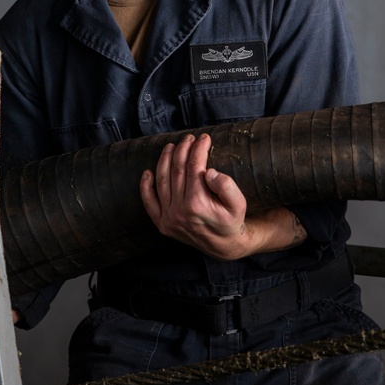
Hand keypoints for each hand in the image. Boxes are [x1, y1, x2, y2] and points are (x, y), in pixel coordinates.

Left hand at [140, 133, 252, 259]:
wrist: (224, 246)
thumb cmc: (232, 221)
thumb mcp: (239, 203)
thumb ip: (227, 186)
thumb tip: (209, 171)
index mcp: (197, 203)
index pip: (194, 167)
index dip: (199, 149)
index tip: (204, 138)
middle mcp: (179, 210)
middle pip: (177, 170)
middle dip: (183, 149)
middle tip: (189, 138)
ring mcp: (168, 218)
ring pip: (162, 180)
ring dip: (165, 159)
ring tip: (172, 146)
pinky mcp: (162, 224)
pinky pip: (149, 202)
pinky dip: (146, 186)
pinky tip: (147, 172)